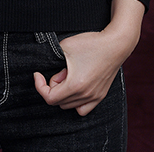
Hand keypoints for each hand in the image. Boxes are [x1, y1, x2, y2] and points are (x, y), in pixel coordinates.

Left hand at [34, 0, 144, 115]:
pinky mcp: (100, 96)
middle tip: (59, 70)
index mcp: (75, 86)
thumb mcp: (66, 46)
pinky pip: (83, 109)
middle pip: (59, 102)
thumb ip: (52, 58)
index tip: (38, 74)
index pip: (50, 98)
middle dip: (53, 86)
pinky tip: (75, 88)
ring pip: (69, 106)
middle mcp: (85, 96)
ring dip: (63, 93)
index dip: (40, 86)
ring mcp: (94, 98)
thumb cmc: (92, 44)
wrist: (115, 45)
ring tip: (68, 75)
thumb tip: (49, 70)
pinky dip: (75, 102)